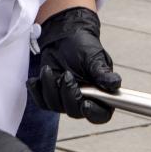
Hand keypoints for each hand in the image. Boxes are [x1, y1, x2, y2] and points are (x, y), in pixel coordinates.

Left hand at [27, 7, 121, 122]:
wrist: (65, 37)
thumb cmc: (84, 46)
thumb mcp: (94, 57)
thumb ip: (102, 73)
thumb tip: (115, 84)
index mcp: (101, 94)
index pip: (101, 114)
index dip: (94, 113)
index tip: (86, 103)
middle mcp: (85, 100)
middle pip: (75, 112)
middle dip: (68, 94)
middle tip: (66, 75)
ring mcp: (66, 100)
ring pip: (55, 106)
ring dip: (50, 88)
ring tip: (48, 69)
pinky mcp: (51, 96)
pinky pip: (42, 102)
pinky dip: (37, 91)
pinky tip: (35, 79)